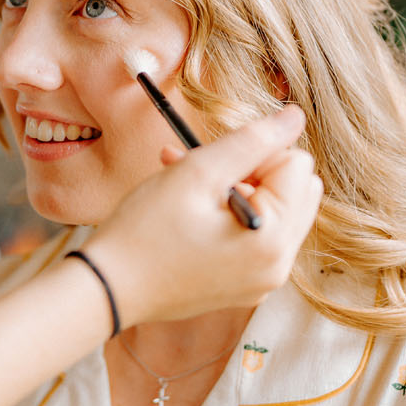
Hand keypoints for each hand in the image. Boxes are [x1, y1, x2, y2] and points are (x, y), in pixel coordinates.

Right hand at [86, 108, 321, 327]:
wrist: (107, 288)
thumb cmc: (145, 230)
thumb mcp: (198, 172)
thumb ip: (253, 141)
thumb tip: (295, 117)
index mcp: (274, 238)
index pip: (298, 165)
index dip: (256, 152)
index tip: (215, 163)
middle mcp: (278, 266)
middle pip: (295, 190)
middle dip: (253, 170)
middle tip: (206, 170)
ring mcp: (262, 281)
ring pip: (275, 211)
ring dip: (237, 188)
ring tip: (187, 182)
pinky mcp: (244, 286)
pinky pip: (256, 237)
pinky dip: (230, 215)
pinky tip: (191, 207)